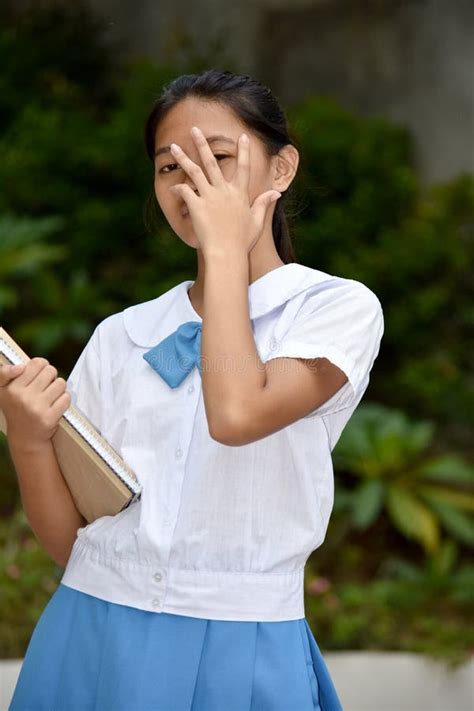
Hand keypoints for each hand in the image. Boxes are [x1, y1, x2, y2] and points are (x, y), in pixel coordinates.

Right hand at [0, 358, 70, 450]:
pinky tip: (55, 405)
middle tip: (45, 386)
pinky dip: (64, 400)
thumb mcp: (3, 390)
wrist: (25, 437)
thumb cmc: (17, 408)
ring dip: (58, 388)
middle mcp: (22, 397)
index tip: (38, 374)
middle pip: (51, 370)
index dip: (42, 366)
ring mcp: (36, 408)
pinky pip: (66, 397)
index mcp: (11, 388)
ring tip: (50, 396)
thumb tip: (20, 366)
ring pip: (61, 383)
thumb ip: (5, 373)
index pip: (37, 363)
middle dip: (50, 377)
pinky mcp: (49, 418)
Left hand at [168, 126, 280, 256]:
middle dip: (203, 144)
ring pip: (194, 171)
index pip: (243, 167)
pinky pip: (184, 191)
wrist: (227, 253)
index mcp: (240, 194)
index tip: (241, 137)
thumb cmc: (242, 242)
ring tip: (173, 146)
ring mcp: (210, 196)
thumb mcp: (257, 222)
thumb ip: (264, 204)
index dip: (243, 151)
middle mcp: (224, 191)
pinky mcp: (197, 205)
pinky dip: (177, 188)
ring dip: (184, 157)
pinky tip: (171, 188)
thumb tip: (276, 193)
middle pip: (212, 162)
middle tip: (195, 129)